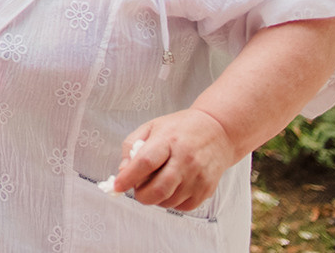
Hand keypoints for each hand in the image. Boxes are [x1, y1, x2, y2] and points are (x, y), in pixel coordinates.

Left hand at [108, 109, 235, 211]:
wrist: (217, 131)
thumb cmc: (180, 128)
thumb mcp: (151, 127)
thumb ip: (132, 146)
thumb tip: (123, 171)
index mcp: (168, 140)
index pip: (145, 162)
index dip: (129, 177)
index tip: (117, 186)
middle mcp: (185, 160)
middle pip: (158, 189)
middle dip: (141, 195)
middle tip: (137, 189)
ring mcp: (198, 176)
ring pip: (169, 201)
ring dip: (156, 199)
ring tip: (156, 184)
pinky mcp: (207, 189)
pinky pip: (183, 207)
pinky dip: (171, 202)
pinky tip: (172, 188)